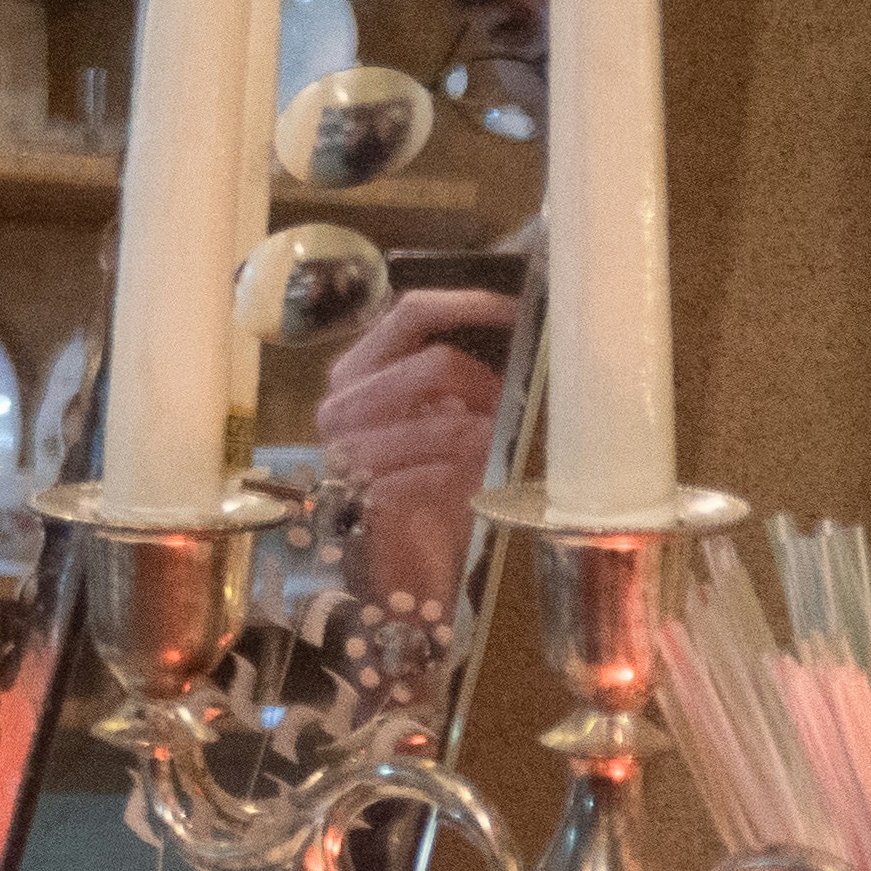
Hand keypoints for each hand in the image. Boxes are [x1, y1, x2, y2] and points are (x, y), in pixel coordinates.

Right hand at [318, 292, 516, 622]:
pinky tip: (475, 488)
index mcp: (358, 372)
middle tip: (512, 407)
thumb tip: (527, 334)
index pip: (411, 312)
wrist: (404, 566)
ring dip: (488, 437)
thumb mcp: (443, 418)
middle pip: (436, 363)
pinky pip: (440, 472)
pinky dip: (470, 479)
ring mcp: (350, 452)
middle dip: (490, 384)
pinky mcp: (367, 496)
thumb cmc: (430, 483)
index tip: (522, 312)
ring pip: (447, 423)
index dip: (473, 305)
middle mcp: (342, 404)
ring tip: (499, 452)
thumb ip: (460, 378)